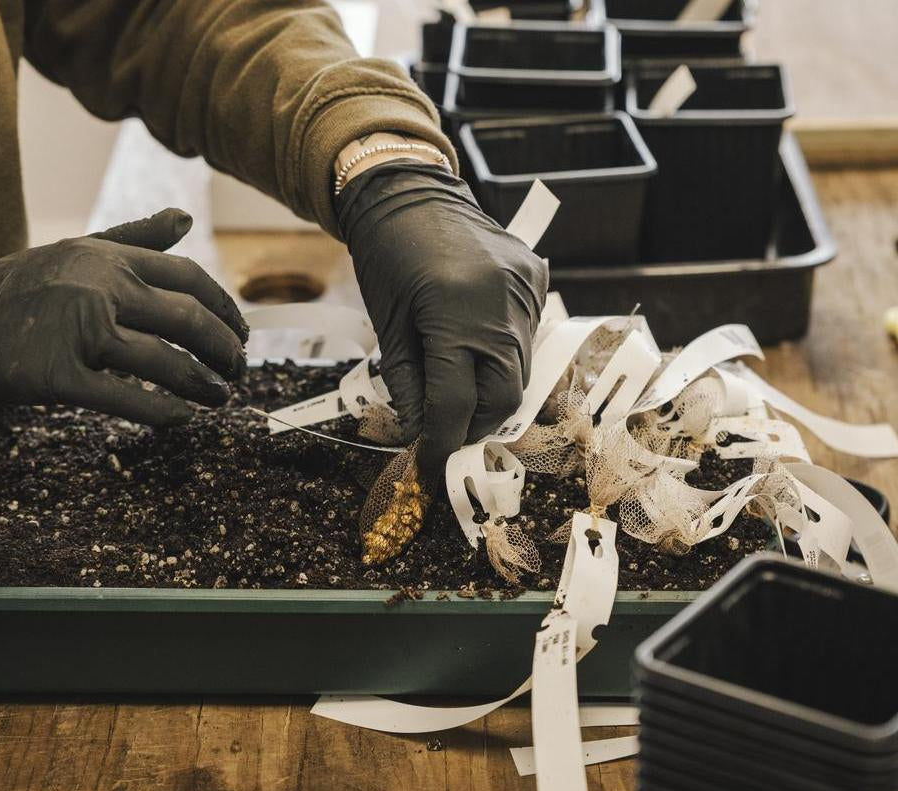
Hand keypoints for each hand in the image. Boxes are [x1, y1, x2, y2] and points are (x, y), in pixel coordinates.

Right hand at [0, 209, 247, 425]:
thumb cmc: (21, 291)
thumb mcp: (77, 252)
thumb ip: (135, 238)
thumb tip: (185, 220)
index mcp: (106, 258)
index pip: (189, 278)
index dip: (226, 309)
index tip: (241, 333)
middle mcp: (98, 288)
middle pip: (187, 319)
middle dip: (224, 349)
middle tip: (238, 370)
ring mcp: (78, 332)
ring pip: (164, 362)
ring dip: (204, 385)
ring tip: (221, 397)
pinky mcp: (59, 376)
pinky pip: (126, 399)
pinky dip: (163, 413)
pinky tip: (183, 419)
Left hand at [336, 162, 547, 475]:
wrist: (410, 192)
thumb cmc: (387, 258)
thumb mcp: (389, 328)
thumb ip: (409, 386)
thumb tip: (424, 432)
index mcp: (454, 316)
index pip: (457, 404)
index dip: (442, 442)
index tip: (431, 464)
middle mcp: (502, 307)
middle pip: (504, 397)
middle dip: (474, 424)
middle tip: (447, 430)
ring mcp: (526, 293)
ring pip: (520, 371)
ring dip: (490, 393)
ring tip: (459, 392)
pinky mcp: (536, 281)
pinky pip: (526, 338)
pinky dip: (501, 357)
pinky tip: (475, 350)